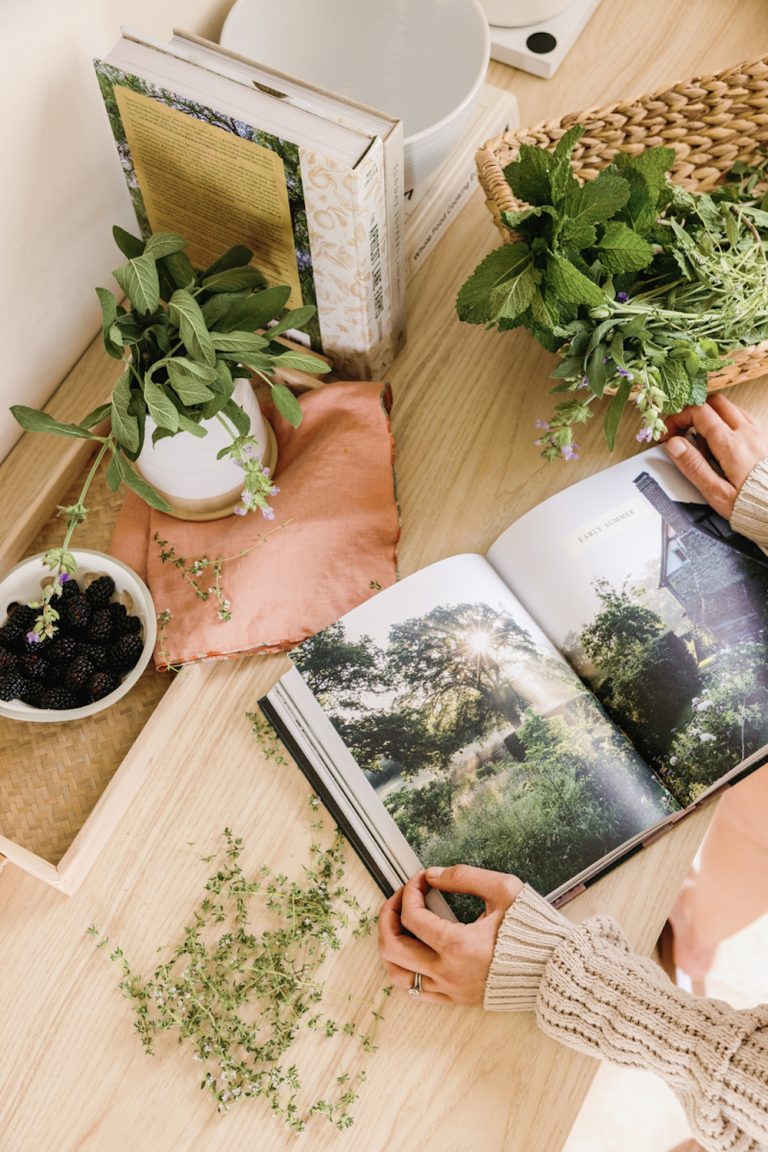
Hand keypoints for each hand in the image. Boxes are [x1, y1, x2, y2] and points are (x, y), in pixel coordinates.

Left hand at [377, 864, 522, 1005]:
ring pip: (397, 975)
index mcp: (459, 946)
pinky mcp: (457, 1000)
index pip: (411, 917)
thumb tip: (432, 875)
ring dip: (391, 946)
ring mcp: (451, 990)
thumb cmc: (534, 930)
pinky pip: (416, 992)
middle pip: (392, 948)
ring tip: (399, 924)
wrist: (556, 969)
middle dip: (387, 916)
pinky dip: (405, 970)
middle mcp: (449, 973)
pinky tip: (412, 950)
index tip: (420, 879)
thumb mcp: (504, 890)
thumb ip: (464, 877)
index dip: (409, 891)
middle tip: (400, 897)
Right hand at [663, 394, 767, 518]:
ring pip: (730, 408)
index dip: (678, 418)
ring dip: (711, 416)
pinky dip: (727, 422)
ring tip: (701, 439)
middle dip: (693, 411)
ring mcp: (757, 434)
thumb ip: (693, 466)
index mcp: (731, 445)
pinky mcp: (764, 440)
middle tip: (682, 430)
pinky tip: (721, 442)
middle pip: (714, 402)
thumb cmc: (751, 505)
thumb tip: (674, 445)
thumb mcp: (716, 492)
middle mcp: (746, 433)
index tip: (669, 434)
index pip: (699, 412)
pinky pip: (743, 418)